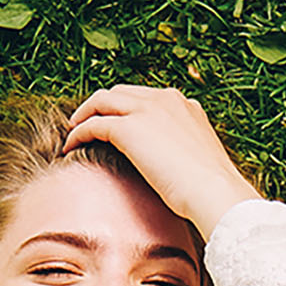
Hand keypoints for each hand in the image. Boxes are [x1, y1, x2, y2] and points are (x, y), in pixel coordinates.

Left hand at [62, 85, 260, 239]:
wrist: (215, 193)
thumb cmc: (212, 190)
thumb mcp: (200, 160)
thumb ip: (184, 152)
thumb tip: (177, 169)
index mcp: (185, 104)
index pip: (145, 97)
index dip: (125, 108)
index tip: (115, 123)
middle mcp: (165, 99)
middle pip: (120, 93)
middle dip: (101, 106)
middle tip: (87, 123)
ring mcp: (145, 110)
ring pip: (102, 101)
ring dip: (85, 114)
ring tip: (73, 132)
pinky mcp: (128, 127)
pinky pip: (93, 124)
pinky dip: (78, 133)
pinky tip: (70, 147)